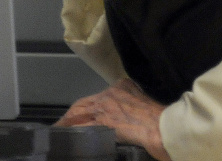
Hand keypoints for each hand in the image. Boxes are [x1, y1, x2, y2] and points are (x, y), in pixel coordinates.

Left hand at [55, 79, 170, 160]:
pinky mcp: (101, 122)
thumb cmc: (158, 117)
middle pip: (83, 103)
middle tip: (65, 122)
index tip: (85, 112)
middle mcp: (109, 94)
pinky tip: (63, 135)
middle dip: (73, 113)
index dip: (89, 106)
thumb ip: (135, 98)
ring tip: (60, 129)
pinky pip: (80, 125)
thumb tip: (132, 109)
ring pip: (79, 113)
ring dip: (68, 121)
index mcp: (121, 86)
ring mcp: (104, 108)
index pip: (98, 96)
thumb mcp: (147, 99)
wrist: (160, 126)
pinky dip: (69, 129)